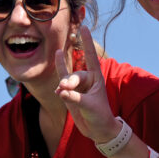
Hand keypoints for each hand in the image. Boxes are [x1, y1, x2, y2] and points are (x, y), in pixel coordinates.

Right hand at [55, 27, 118, 142]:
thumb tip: (61, 91)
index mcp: (97, 78)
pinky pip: (62, 86)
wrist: (98, 130)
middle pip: (75, 75)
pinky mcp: (70, 95)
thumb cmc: (100, 116)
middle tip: (65, 89)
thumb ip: (75, 98)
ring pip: (66, 80)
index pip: (91, 56)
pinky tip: (58, 92)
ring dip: (64, 85)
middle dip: (70, 81)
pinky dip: (60, 89)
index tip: (84, 27)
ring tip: (62, 91)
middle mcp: (87, 80)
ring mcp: (78, 87)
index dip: (87, 42)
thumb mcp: (90, 106)